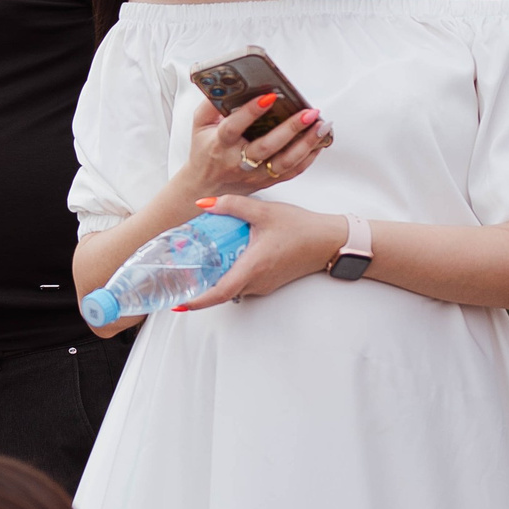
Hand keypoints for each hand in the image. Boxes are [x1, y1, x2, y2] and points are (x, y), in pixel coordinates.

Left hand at [175, 195, 345, 310]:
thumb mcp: (264, 211)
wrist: (331, 241)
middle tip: (178, 275)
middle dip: (199, 287)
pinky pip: (244, 283)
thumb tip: (203, 204)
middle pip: (222, 291)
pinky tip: (222, 257)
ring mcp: (265, 284)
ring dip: (214, 280)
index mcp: (253, 268)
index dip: (198, 300)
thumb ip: (232, 205)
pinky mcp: (270, 281)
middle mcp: (257, 281)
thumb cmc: (301, 228)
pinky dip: (229, 275)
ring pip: (233, 287)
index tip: (179, 303)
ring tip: (195, 263)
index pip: (220, 293)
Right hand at [177, 93, 330, 199]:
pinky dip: (310, 156)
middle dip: (290, 128)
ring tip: (321, 125)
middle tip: (309, 112)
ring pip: (285, 162)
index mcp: (219, 144)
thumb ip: (210, 105)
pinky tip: (320, 141)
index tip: (269, 96)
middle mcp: (238, 161)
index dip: (251, 111)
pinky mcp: (269, 181)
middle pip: (266, 146)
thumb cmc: (204, 151)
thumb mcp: (199, 126)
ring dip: (306, 143)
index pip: (234, 126)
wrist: (207, 186)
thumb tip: (228, 86)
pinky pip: (293, 171)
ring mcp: (255, 174)